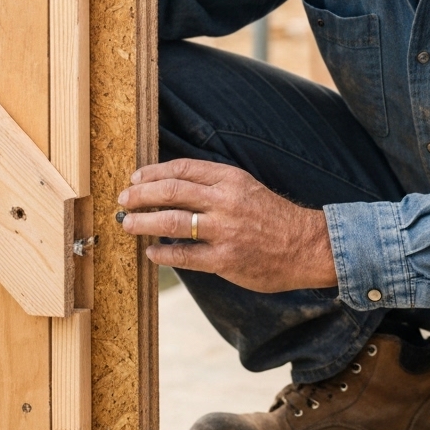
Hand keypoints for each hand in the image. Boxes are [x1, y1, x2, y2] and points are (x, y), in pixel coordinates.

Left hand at [117, 158, 338, 292]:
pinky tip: (151, 253)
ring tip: (128, 224)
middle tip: (123, 199)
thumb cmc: (272, 216)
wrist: (305, 246)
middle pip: (172, 191)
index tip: (135, 177)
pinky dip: (163, 254)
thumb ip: (214, 185)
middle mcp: (225, 201)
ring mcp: (224, 231)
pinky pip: (185, 256)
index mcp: (230, 179)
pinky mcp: (224, 260)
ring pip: (172, 222)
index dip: (153, 172)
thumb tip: (172, 187)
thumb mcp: (246, 187)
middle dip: (141, 194)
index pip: (182, 169)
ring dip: (144, 222)